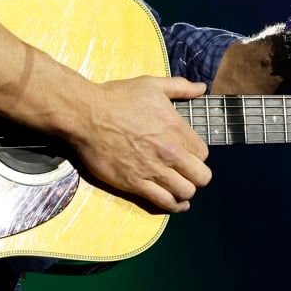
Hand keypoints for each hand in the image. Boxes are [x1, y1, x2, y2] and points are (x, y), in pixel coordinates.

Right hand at [69, 76, 211, 212]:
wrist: (87, 114)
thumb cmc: (117, 98)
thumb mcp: (151, 85)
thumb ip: (180, 87)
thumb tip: (201, 88)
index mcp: (176, 129)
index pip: (203, 153)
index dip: (197, 155)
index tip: (188, 154)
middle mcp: (169, 153)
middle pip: (201, 177)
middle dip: (197, 176)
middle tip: (187, 173)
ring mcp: (152, 170)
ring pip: (186, 193)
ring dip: (185, 191)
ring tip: (180, 187)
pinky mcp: (134, 184)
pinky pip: (163, 202)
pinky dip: (173, 206)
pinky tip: (175, 203)